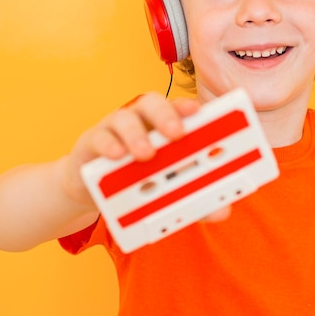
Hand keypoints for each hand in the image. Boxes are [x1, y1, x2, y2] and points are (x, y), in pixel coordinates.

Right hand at [61, 93, 200, 204]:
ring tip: (146, 154)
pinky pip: (99, 137)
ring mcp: (115, 128)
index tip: (198, 112)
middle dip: (167, 116)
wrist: (94, 190)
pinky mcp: (91, 142)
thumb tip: (223, 211)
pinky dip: (109, 145)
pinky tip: (117, 156)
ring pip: (125, 118)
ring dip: (137, 134)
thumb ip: (196, 199)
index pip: (177, 107)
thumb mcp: (168, 191)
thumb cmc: (140, 181)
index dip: (187, 107)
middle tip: (177, 134)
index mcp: (163, 125)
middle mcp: (140, 120)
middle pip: (153, 104)